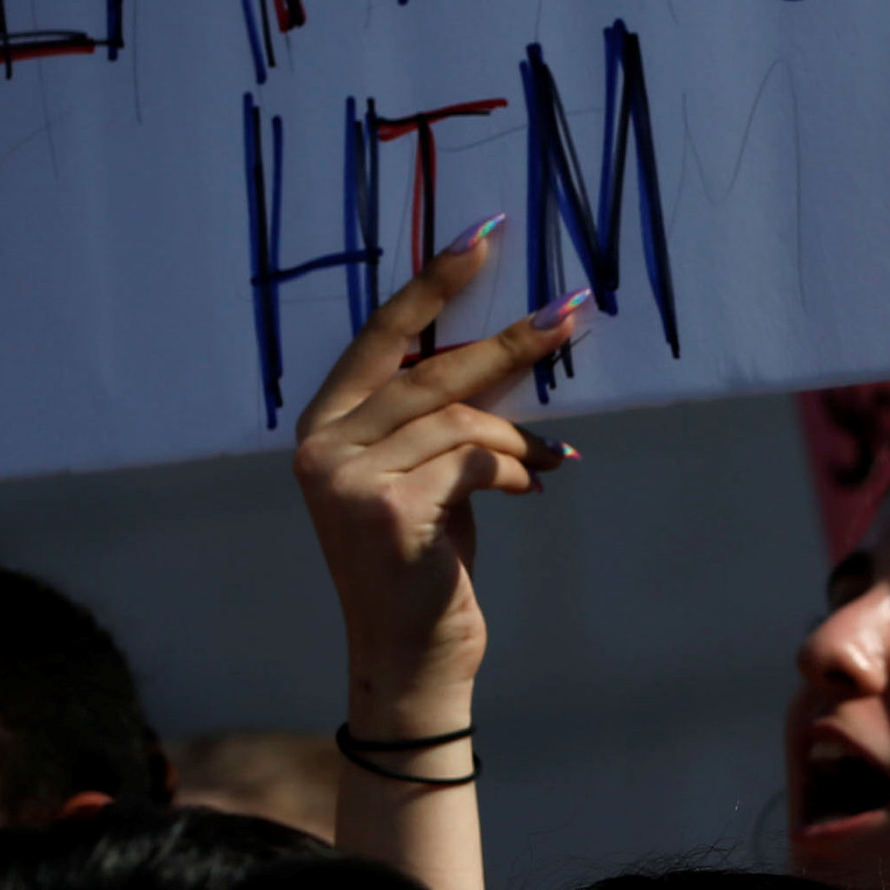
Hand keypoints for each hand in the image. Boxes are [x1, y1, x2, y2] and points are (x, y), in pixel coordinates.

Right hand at [292, 223, 588, 727]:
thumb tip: (510, 352)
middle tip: (568, 314)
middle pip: (430, 370)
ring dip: (521, 436)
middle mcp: (322, 444)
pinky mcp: (389, 510)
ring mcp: (348, 478)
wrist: (411, 651)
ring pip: (460, 419)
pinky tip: (533, 487)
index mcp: (323, 423)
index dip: (433, 285)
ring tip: (554, 459)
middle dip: (508, 342)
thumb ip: (439, 421)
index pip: (381, 336)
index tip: (483, 238)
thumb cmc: (426, 561)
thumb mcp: (426, 477)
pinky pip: (474, 462)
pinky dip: (515, 469)